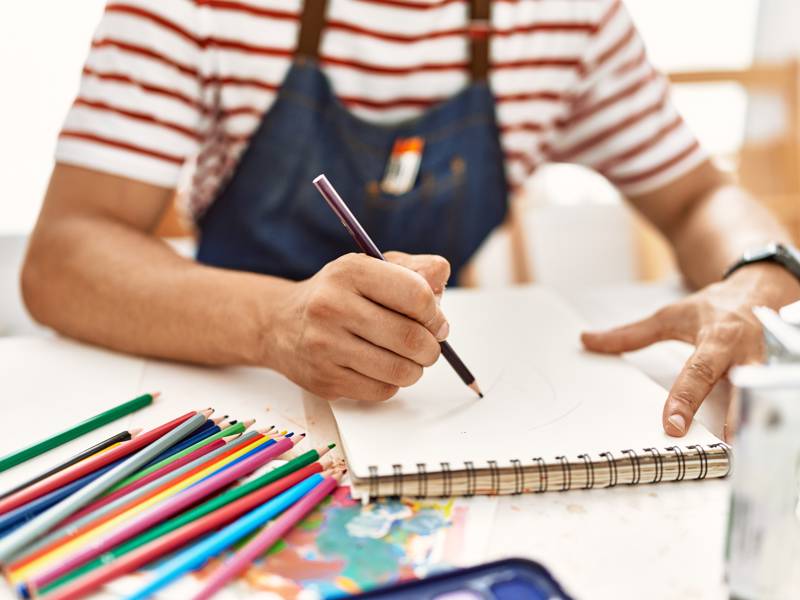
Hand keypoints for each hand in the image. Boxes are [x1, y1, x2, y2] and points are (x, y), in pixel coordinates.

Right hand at [270, 252, 449, 400]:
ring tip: (408, 359)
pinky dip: (392, 383)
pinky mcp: (324, 379)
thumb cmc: (339, 294)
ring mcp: (324, 345)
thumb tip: (440, 274)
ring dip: (415, 368)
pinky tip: (381, 369)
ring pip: (399, 370)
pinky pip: (381, 391)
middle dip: (432, 347)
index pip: (415, 294)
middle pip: (410, 337)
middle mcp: (332, 306)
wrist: (281, 323)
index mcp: (350, 272)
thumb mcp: (371, 268)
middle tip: (430, 346)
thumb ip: (413, 269)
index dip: (435, 313)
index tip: (436, 321)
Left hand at [581, 263, 799, 436]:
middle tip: (727, 447)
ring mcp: (773, 363)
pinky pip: (781, 396)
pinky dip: (772, 414)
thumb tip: (588, 340)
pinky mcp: (785, 369)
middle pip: (745, 387)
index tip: (671, 425)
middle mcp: (749, 353)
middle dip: (738, 417)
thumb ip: (631, 335)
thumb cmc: (714, 308)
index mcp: (717, 339)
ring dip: (761, 420)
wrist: (762, 285)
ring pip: (770, 393)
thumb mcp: (671, 316)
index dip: (684, 399)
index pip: (698, 373)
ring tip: (747, 453)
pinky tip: (764, 439)